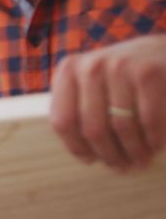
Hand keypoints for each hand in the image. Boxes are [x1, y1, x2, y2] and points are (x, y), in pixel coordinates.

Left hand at [50, 34, 165, 171]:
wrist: (162, 50)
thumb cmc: (123, 76)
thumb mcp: (93, 83)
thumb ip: (81, 109)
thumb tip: (85, 156)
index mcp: (69, 70)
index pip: (63, 120)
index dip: (76, 147)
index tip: (91, 160)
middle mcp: (90, 67)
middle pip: (93, 129)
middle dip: (110, 155)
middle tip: (123, 168)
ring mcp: (119, 67)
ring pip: (122, 128)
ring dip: (134, 152)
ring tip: (140, 162)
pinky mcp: (148, 73)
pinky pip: (149, 121)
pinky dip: (154, 140)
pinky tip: (156, 147)